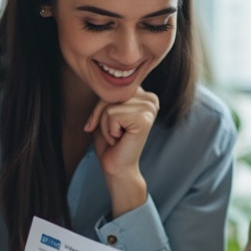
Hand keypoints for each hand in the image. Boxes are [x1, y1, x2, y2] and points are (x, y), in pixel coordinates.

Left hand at [85, 88, 158, 215]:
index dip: (101, 108)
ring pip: (109, 106)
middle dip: (102, 117)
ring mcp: (150, 108)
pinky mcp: (144, 119)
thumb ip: (106, 97)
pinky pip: (112, 115)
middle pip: (109, 95)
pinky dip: (109, 130)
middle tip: (114, 134)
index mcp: (143, 94)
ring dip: (106, 126)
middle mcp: (150, 98)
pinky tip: (121, 139)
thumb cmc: (111, 142)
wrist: (117, 167)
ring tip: (118, 136)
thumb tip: (99, 83)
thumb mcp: (105, 113)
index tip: (107, 125)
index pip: (112, 88)